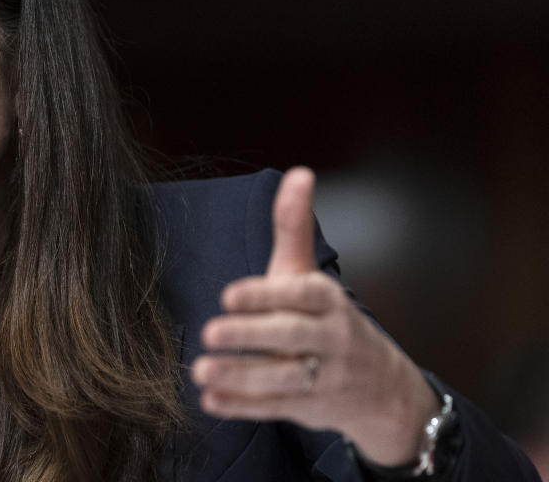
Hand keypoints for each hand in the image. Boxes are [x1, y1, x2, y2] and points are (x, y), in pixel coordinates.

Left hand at [190, 167, 439, 465]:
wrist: (379, 386)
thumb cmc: (326, 316)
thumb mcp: (309, 272)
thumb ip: (295, 227)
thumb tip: (299, 173)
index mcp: (328, 300)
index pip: (300, 296)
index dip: (266, 295)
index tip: (228, 295)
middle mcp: (330, 338)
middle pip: (291, 337)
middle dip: (250, 336)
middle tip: (209, 333)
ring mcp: (322, 377)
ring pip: (282, 378)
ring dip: (240, 377)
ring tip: (201, 371)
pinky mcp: (308, 408)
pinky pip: (275, 408)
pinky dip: (242, 407)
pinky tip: (210, 401)